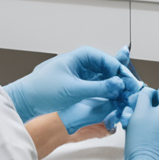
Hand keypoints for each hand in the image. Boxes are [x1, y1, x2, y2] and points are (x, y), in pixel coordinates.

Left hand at [6, 46, 140, 131]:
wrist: (26, 100)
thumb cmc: (42, 89)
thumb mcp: (74, 89)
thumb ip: (98, 87)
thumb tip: (118, 85)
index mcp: (82, 56)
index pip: (109, 61)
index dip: (122, 73)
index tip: (131, 85)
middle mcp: (84, 63)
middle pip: (110, 70)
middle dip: (121, 82)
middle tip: (131, 94)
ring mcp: (83, 75)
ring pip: (106, 80)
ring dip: (116, 90)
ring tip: (125, 101)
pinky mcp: (81, 87)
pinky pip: (100, 89)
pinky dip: (108, 95)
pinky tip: (115, 103)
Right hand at [123, 87, 158, 159]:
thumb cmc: (143, 144)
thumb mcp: (139, 113)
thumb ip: (143, 97)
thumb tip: (147, 92)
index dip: (146, 96)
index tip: (138, 102)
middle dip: (149, 112)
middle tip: (135, 119)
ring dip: (154, 125)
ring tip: (140, 135)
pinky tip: (149, 144)